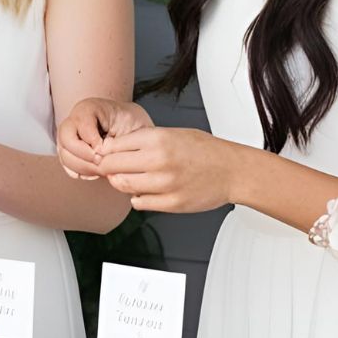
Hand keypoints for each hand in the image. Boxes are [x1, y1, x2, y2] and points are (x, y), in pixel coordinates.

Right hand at [57, 97, 152, 179]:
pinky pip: (67, 165)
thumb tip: (102, 154)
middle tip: (101, 162)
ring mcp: (68, 137)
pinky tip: (94, 173)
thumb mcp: (133, 125)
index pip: (80, 124)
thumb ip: (120, 138)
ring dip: (82, 167)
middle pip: (66, 140)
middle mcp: (73, 122)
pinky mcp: (69, 152)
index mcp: (88, 109)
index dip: (92, 141)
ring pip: (64, 155)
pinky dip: (79, 172)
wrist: (130, 127)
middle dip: (83, 157)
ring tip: (101, 170)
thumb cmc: (133, 124)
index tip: (104, 151)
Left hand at [95, 126, 239, 212]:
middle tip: (109, 168)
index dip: (105, 151)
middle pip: (113, 166)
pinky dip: (137, 197)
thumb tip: (111, 148)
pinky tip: (145, 190)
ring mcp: (165, 184)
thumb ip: (142, 140)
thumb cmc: (203, 150)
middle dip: (106, 167)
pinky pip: (139, 203)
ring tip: (129, 178)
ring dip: (120, 183)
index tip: (105, 154)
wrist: (232, 170)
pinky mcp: (172, 203)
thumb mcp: (171, 133)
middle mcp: (159, 160)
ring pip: (123, 186)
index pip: (113, 146)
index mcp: (157, 139)